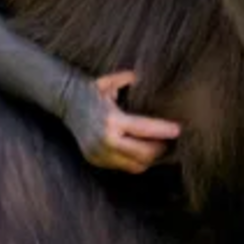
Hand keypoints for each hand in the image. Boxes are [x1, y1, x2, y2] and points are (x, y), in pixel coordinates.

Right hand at [63, 71, 180, 173]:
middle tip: (171, 140)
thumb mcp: (110, 81)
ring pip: (135, 165)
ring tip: (160, 147)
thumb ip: (130, 79)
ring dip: (150, 158)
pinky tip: (143, 151)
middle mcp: (105, 141)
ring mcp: (99, 153)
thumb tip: (149, 77)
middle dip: (160, 148)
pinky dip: (136, 161)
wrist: (65, 101)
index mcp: (111, 120)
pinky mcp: (96, 160)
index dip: (164, 130)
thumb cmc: (91, 89)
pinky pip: (123, 167)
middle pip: (143, 154)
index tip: (178, 129)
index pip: (144, 129)